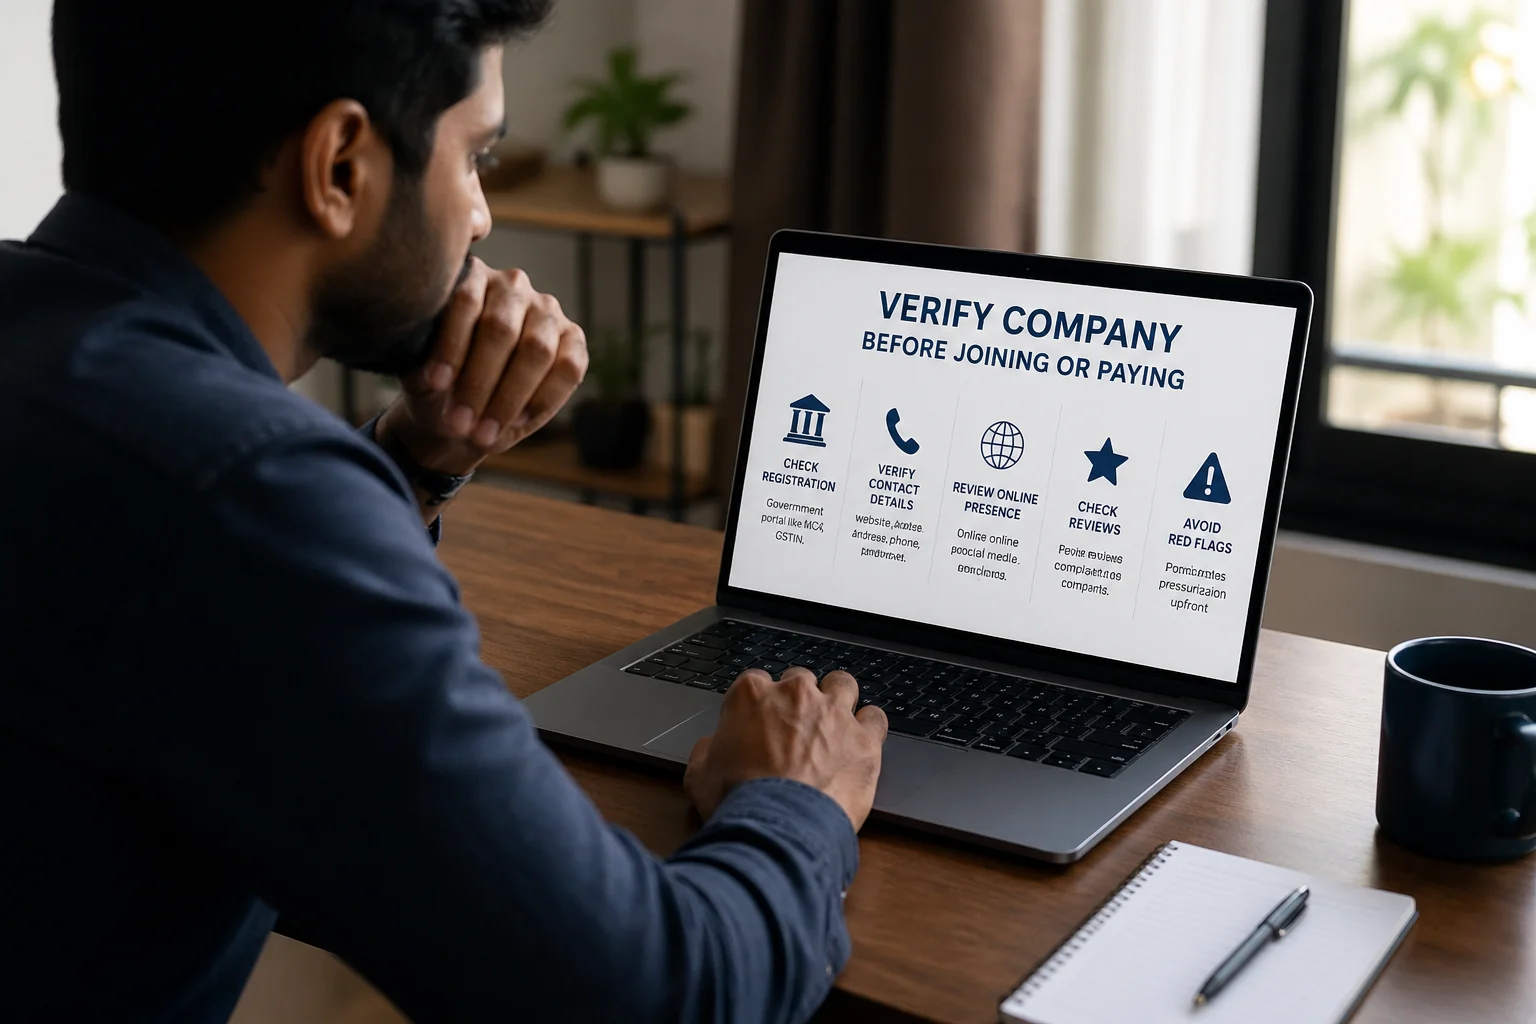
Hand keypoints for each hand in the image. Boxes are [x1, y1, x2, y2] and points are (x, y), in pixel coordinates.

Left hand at [381, 258, 587, 475]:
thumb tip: (427, 371)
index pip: (465, 301)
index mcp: (471, 277)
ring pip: (536, 350)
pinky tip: (516, 422)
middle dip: (478, 382)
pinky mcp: (573, 340)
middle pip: (501, 329)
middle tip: (458, 423)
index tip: (435, 385)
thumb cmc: (440, 386)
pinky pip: (568, 369)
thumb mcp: (421, 375)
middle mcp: (512, 286)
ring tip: (483, 434)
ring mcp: (547, 311)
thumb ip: (421, 365)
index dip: (451, 346)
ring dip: (508, 398)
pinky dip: (542, 399)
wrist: (465, 412)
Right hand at [684, 668, 888, 829]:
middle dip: (798, 700)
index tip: (760, 722)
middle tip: (795, 728)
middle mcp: (795, 695)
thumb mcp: (698, 776)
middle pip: (801, 680)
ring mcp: (833, 713)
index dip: (759, 704)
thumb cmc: (738, 801)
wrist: (779, 827)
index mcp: (751, 696)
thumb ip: (706, 751)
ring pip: (842, 685)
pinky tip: (862, 741)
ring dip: (837, 700)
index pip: (756, 681)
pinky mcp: (863, 739)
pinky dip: (869, 727)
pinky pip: (875, 718)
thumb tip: (710, 748)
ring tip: (834, 724)